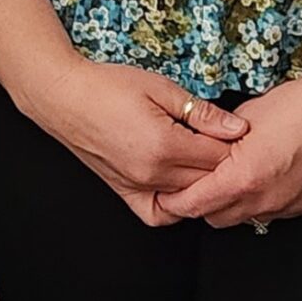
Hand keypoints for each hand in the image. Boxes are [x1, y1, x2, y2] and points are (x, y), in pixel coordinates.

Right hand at [28, 57, 248, 225]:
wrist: (64, 98)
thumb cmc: (107, 86)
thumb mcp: (161, 88)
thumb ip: (202, 112)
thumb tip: (236, 128)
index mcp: (164, 144)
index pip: (218, 157)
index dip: (234, 145)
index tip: (237, 133)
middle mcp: (151, 173)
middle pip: (208, 182)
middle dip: (223, 165)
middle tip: (227, 146)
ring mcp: (137, 186)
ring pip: (189, 199)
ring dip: (203, 183)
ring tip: (205, 161)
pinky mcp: (124, 192)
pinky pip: (159, 214)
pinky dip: (175, 205)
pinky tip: (181, 187)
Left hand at [153, 67, 301, 228]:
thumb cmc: (299, 105)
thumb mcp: (244, 118)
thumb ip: (216, 142)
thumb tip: (199, 150)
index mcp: (242, 178)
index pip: (192, 205)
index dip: (174, 200)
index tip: (166, 192)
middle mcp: (264, 201)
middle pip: (214, 218)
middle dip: (201, 203)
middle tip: (197, 180)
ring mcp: (287, 206)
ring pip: (244, 218)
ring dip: (232, 203)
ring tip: (234, 174)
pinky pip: (272, 212)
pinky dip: (261, 200)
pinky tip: (266, 174)